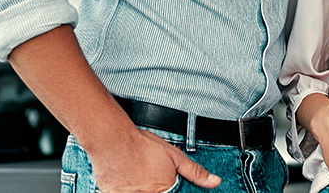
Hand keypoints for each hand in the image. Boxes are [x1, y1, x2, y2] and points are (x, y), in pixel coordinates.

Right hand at [91, 128, 219, 191]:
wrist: (113, 141)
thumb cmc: (142, 147)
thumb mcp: (175, 157)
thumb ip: (195, 172)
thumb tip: (214, 182)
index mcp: (163, 192)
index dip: (166, 187)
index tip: (160, 180)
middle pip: (155, 192)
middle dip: (151, 185)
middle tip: (145, 172)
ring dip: (138, 186)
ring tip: (135, 172)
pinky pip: (122, 192)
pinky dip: (124, 187)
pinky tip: (124, 176)